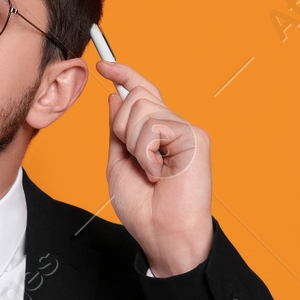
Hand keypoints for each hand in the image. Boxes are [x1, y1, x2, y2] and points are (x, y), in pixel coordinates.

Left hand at [96, 59, 212, 276]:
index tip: (104, 64)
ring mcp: (185, 130)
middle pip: (137, 95)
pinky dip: (147, 153)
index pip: (142, 91)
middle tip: (133, 158)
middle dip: (122, 127)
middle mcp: (173, 126)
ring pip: (142, 109)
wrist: (163, 234)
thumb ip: (117, 130)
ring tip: (150, 170)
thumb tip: (115, 96)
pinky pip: (154, 126)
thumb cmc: (143, 208)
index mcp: (156, 132)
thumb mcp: (118, 163)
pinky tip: (159, 173)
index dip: (124, 73)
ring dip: (134, 143)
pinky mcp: (194, 137)